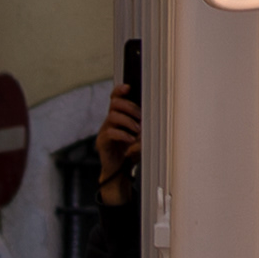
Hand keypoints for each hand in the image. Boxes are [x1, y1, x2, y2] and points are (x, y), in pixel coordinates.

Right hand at [93, 80, 139, 201]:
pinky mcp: (102, 142)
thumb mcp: (142, 135)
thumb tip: (156, 116)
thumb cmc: (132, 150)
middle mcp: (109, 121)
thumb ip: (145, 125)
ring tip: (138, 130)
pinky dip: (123, 134)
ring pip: (112, 116)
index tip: (129, 87)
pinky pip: (110, 132)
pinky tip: (131, 139)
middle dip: (130, 107)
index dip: (119, 90)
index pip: (115, 97)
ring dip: (128, 121)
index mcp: (118, 116)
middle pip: (115, 104)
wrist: (121, 170)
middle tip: (141, 117)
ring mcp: (104, 131)